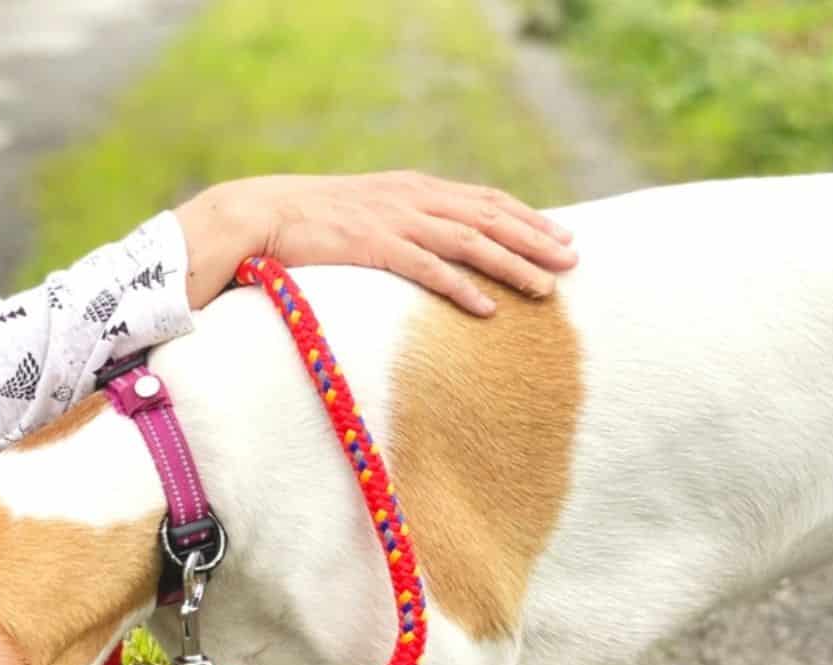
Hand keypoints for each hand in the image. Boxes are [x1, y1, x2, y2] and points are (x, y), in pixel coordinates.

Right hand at [174, 171, 577, 315]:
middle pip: (489, 217)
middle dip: (536, 239)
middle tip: (574, 262)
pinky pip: (426, 268)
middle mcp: (411, 198)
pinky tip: (487, 308)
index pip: (485, 200)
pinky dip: (460, 287)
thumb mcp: (366, 212)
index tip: (562, 237)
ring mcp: (393, 220)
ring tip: (546, 288)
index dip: (527, 218)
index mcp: (413, 188)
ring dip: (512, 264)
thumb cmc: (308, 223)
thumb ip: (402, 222)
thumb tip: (433, 249)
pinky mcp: (371, 245)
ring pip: (469, 241)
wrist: (258, 214)